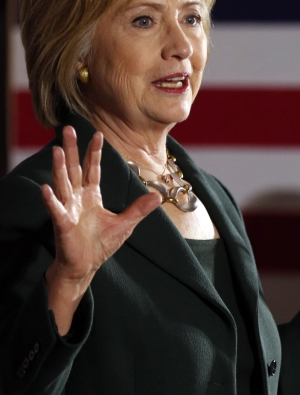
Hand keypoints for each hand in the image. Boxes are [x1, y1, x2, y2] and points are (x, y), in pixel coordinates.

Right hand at [42, 126, 161, 334]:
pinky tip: (46, 188)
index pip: (92, 169)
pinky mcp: (63, 225)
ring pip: (63, 184)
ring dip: (59, 168)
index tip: (98, 134)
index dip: (94, 152)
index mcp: (91, 197)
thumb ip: (139, 209)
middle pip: (74, 169)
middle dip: (72, 149)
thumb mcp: (126, 224)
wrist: (85, 266)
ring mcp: (68, 210)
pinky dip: (51, 200)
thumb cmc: (101, 244)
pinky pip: (56, 210)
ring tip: (57, 150)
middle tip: (68, 128)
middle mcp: (77, 199)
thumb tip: (158, 195)